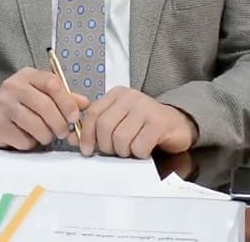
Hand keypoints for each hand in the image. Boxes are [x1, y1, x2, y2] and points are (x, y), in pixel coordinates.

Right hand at [0, 68, 88, 149]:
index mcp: (28, 75)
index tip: (74, 117)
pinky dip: (31, 143)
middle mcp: (13, 86)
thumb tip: (85, 103)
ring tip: (45, 135)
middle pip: (45, 106)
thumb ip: (63, 98)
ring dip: (46, 136)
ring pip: (36, 125)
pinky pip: (24, 139)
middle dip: (59, 124)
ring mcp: (3, 105)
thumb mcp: (41, 95)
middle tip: (62, 132)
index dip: (67, 102)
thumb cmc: (21, 105)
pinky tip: (28, 137)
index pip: (52, 83)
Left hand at [77, 87, 198, 157]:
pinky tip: (144, 150)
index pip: (93, 113)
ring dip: (123, 152)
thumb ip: (95, 129)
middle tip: (115, 152)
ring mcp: (145, 107)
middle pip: (104, 126)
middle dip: (106, 146)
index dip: (87, 135)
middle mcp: (130, 96)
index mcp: (116, 94)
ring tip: (131, 150)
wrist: (177, 124)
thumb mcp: (118, 124)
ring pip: (120, 138)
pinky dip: (139, 154)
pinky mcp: (159, 122)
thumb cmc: (144, 127)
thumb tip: (71, 138)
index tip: (87, 151)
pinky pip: (139, 146)